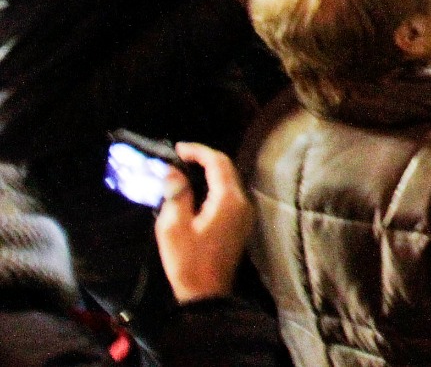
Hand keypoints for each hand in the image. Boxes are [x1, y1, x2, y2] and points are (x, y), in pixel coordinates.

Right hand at [155, 143, 251, 303]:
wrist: (206, 295)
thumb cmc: (188, 262)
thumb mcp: (173, 227)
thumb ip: (176, 194)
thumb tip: (174, 171)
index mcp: (229, 200)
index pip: (218, 162)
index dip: (198, 151)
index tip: (177, 148)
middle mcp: (242, 202)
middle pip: (226, 169)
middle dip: (204, 159)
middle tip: (179, 157)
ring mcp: (244, 213)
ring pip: (229, 182)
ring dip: (209, 173)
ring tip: (183, 171)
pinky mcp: (240, 224)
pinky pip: (229, 195)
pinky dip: (213, 187)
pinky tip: (195, 191)